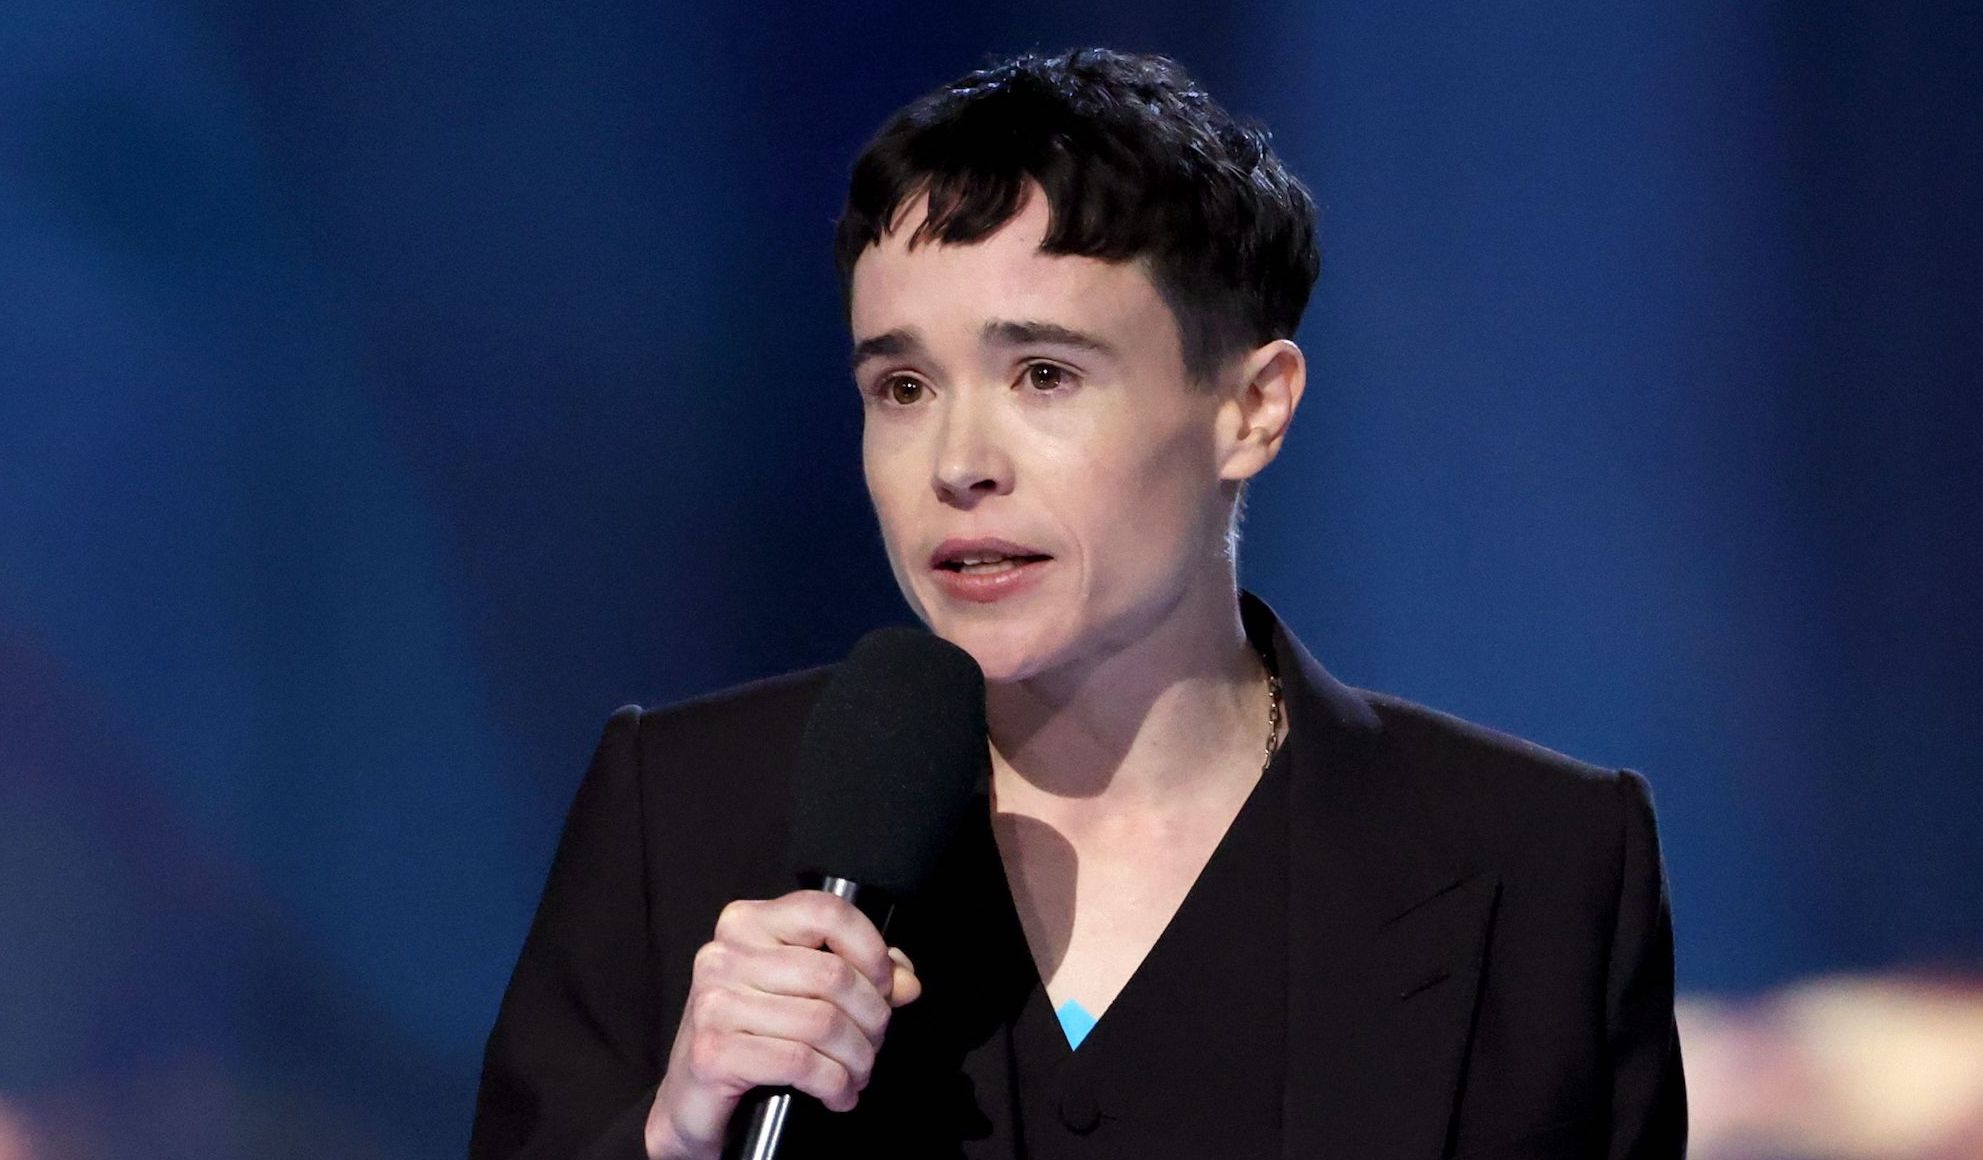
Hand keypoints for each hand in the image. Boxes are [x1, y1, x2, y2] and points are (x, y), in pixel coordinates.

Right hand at [643, 890, 921, 1159]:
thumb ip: (858, 975)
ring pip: (822, 1022)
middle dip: (872, 1017)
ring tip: (859, 1073)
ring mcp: (713, 1003)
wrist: (692, 1099)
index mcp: (748, 923)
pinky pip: (799, 1062)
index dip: (871, 949)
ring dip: (857, 1058)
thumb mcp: (803, 993)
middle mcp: (724, 954)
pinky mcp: (712, 1052)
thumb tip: (907, 981)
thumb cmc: (752, 1037)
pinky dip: (833, 1084)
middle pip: (833, 974)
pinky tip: (837, 1094)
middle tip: (874, 1043)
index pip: (827, 911)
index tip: (887, 987)